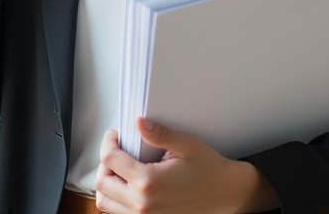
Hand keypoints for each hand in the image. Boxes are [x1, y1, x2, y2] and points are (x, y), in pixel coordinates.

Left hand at [94, 118, 277, 213]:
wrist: (226, 195)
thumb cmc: (209, 170)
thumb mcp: (187, 146)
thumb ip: (160, 134)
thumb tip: (139, 123)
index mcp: (149, 182)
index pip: (110, 159)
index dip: (108, 142)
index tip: (115, 136)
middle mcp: (143, 204)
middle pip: (102, 182)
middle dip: (105, 162)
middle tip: (117, 149)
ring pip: (106, 202)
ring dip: (108, 183)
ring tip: (120, 168)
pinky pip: (119, 213)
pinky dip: (116, 199)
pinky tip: (128, 185)